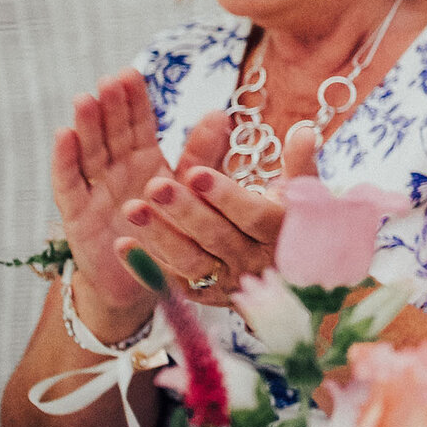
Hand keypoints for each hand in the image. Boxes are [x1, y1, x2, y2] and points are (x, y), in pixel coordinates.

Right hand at [52, 71, 179, 329]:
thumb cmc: (167, 231)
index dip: (135, 101)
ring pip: (90, 152)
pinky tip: (64, 135)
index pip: (139, 125)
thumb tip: (220, 113)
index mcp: (146, 161)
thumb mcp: (189, 191)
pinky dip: (65, 160)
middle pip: (112, 133)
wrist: (142, 281)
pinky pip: (70, 184)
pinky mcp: (77, 214)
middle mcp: (118, 170)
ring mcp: (95, 190)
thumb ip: (202, 154)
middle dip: (111, 106)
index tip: (133, 73)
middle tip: (112, 79)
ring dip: (87, 125)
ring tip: (86, 98)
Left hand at [121, 123, 315, 308]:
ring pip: (191, 261)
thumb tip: (304, 131)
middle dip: (186, 211)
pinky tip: (123, 244)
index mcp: (281, 235)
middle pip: (218, 237)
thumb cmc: (291, 227)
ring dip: (160, 236)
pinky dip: (146, 265)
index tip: (197, 173)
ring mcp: (226, 281)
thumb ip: (300, 166)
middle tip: (156, 186)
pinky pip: (171, 282)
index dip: (226, 197)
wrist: (287, 280)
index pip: (253, 216)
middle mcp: (254, 262)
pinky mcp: (202, 295)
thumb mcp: (302, 198)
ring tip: (132, 208)